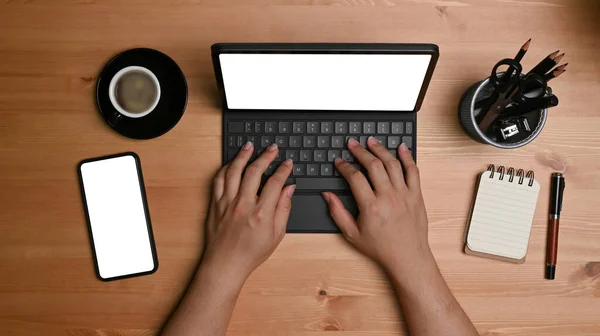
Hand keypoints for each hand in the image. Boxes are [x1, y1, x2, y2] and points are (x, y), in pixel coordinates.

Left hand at [202, 142, 294, 281]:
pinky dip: (226, 168)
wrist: (226, 264)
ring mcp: (227, 203)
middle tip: (272, 148)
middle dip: (266, 156)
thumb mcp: (276, 235)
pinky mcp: (215, 204)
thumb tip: (289, 189)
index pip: (275, 183)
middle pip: (255, 171)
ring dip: (243, 156)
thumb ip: (284, 209)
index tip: (287, 163)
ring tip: (250, 146)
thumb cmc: (251, 253)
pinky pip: (219, 180)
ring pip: (234, 171)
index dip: (283, 170)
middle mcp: (243, 205)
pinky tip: (232, 163)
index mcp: (261, 214)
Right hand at [322, 138, 433, 277]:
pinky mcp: (416, 195)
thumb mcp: (352, 234)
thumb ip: (338, 212)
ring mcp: (404, 194)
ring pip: (392, 164)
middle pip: (373, 165)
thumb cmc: (381, 247)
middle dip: (360, 151)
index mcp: (371, 207)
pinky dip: (407, 157)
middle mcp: (388, 197)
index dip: (345, 166)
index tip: (340, 162)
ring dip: (381, 149)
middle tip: (353, 144)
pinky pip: (413, 171)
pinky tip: (401, 148)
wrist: (407, 256)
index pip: (355, 177)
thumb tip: (328, 195)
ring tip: (371, 141)